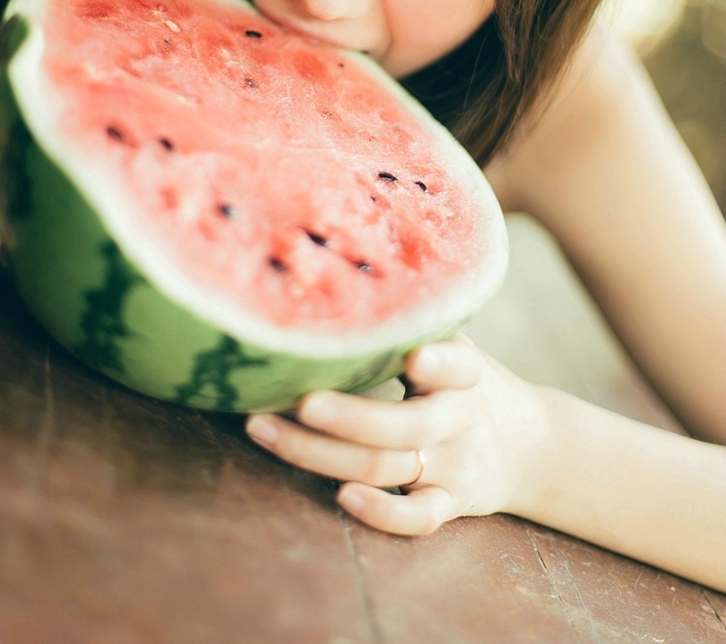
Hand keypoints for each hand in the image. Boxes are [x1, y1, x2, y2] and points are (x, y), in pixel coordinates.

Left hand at [245, 335, 547, 535]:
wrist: (527, 445)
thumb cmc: (461, 381)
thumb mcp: (453, 343)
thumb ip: (410, 325)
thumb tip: (326, 272)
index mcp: (465, 371)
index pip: (459, 365)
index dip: (440, 362)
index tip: (413, 357)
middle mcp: (460, 418)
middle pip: (406, 425)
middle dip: (349, 417)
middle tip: (301, 400)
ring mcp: (455, 466)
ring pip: (390, 467)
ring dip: (321, 454)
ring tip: (264, 429)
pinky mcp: (449, 505)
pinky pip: (418, 520)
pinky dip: (382, 514)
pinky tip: (340, 497)